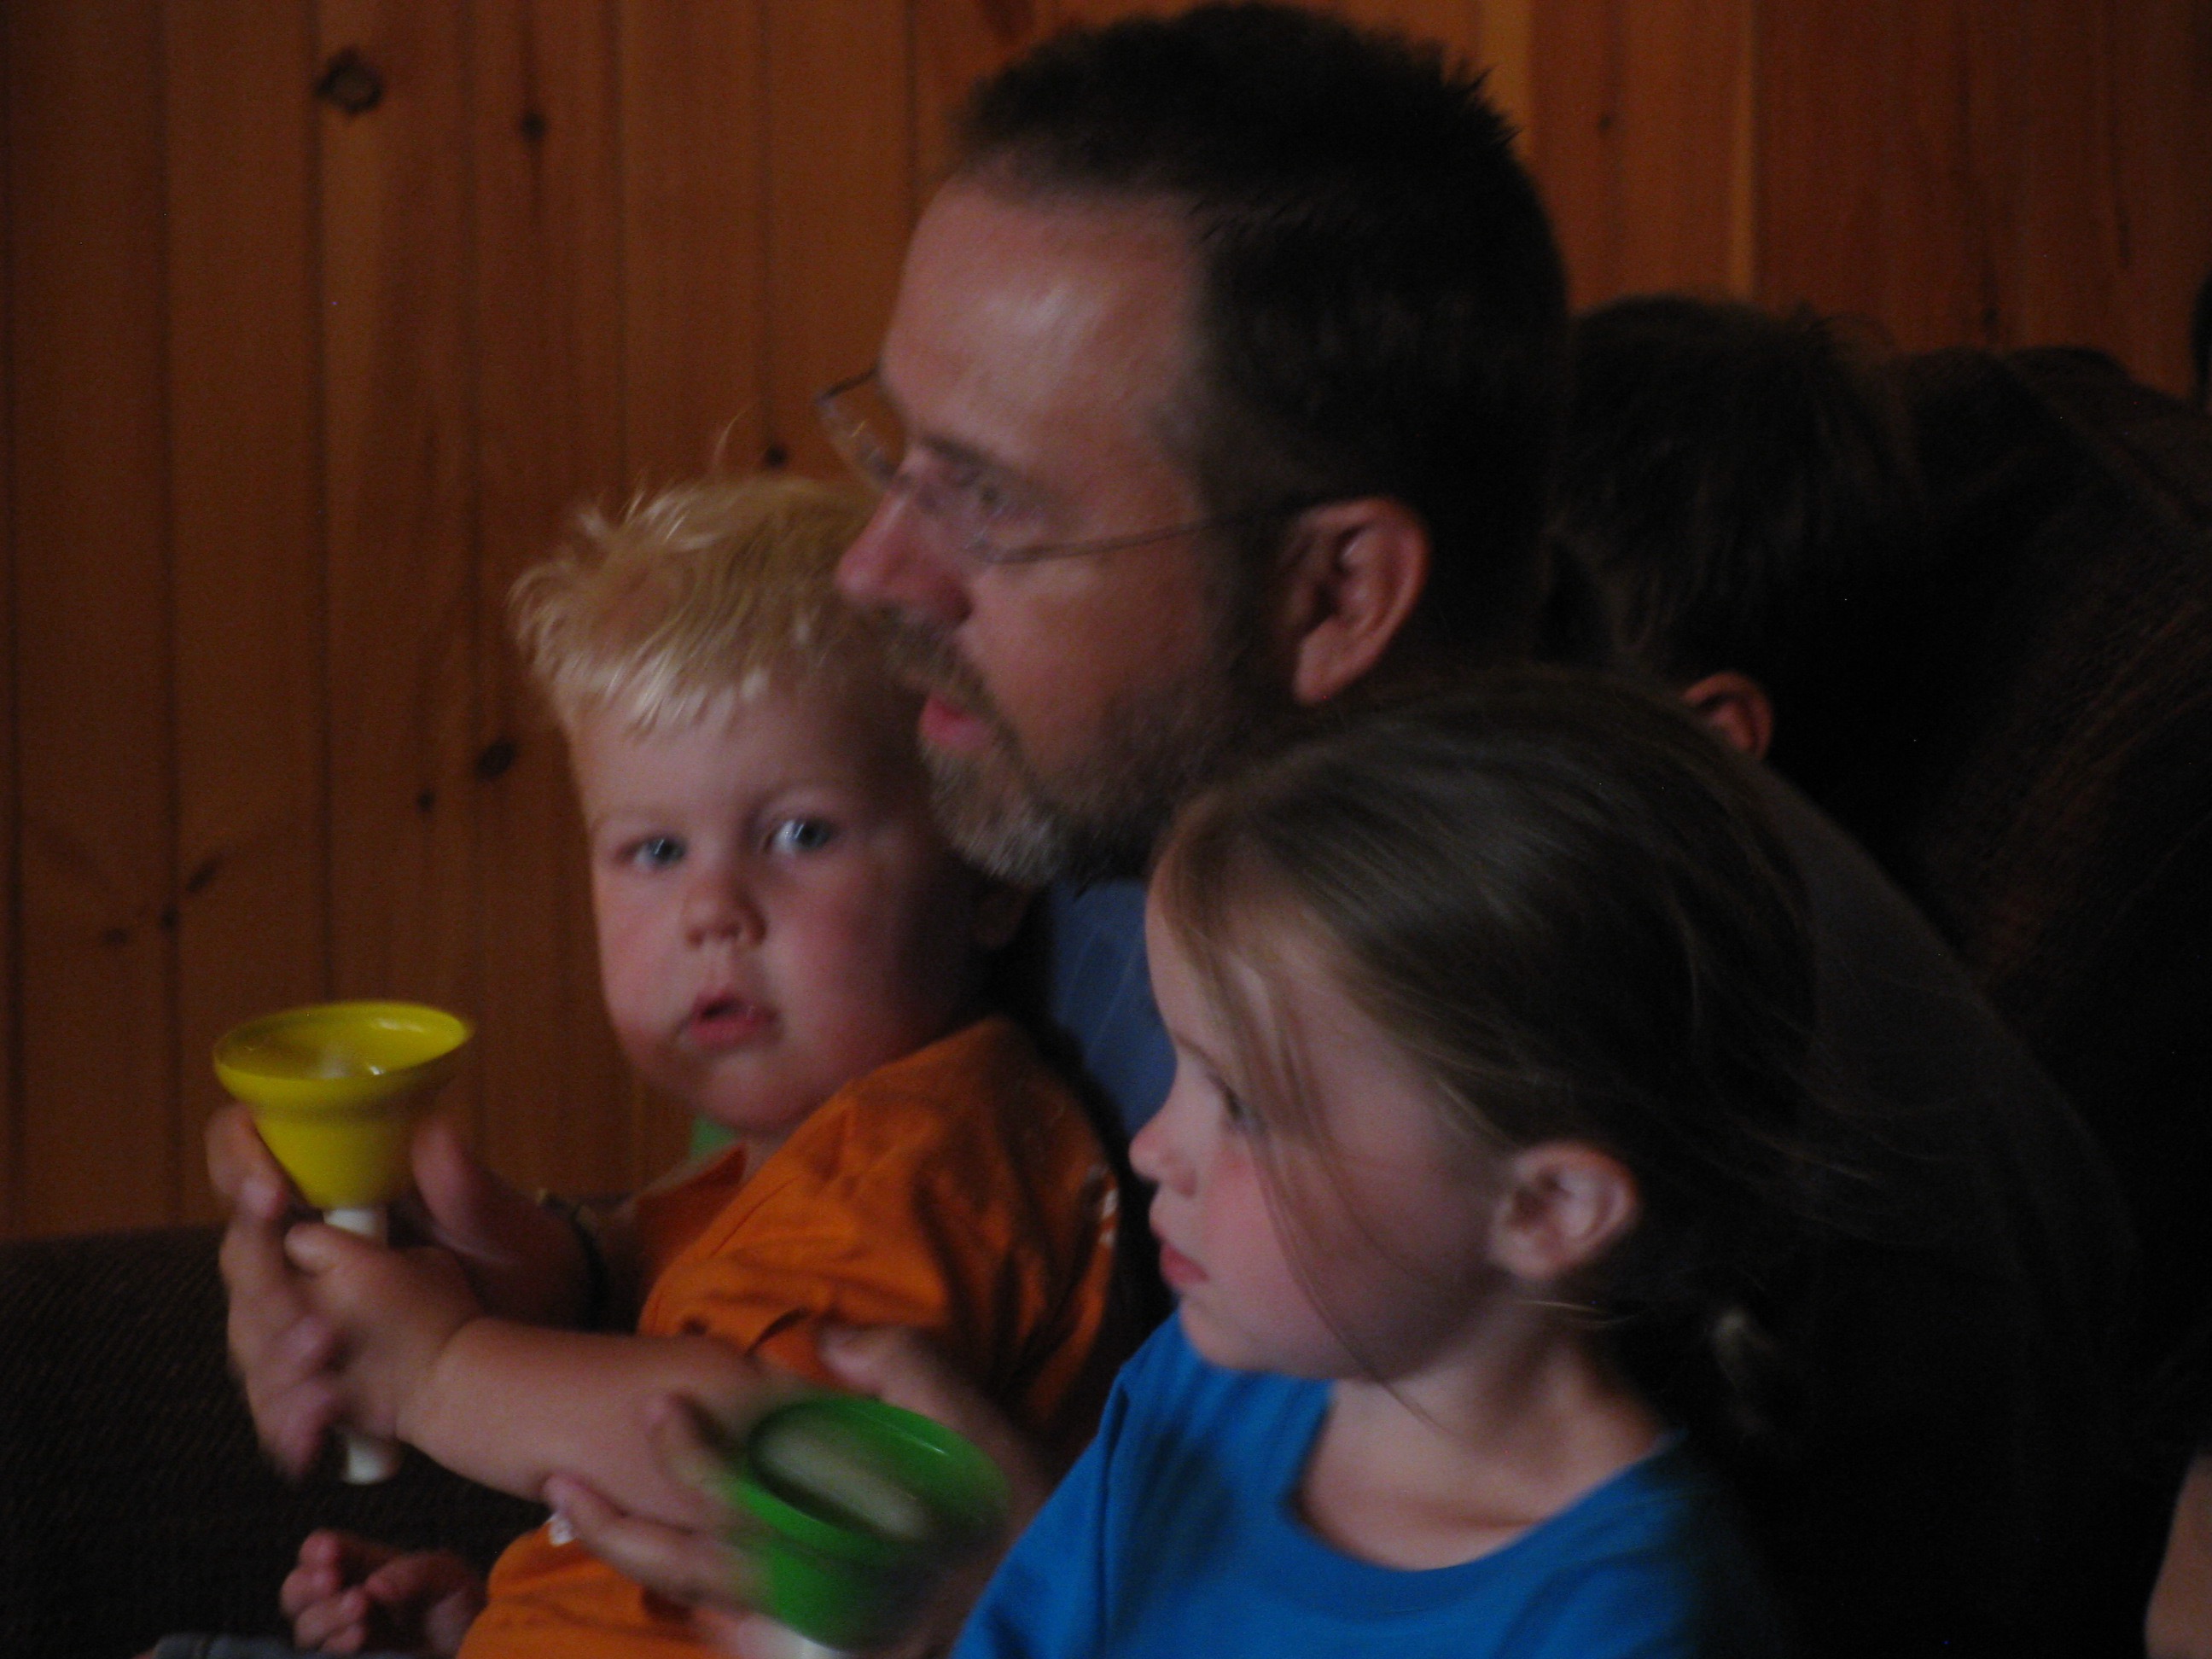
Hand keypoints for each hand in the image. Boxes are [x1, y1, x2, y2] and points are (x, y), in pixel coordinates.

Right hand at [210, 1102, 595, 1475]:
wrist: (546, 1326)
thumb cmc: (520, 1255)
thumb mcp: (498, 1221)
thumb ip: (463, 1186)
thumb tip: (435, 1131)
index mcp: (337, 1203)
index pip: (248, 1161)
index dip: (239, 1166)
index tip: (271, 1191)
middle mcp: (306, 1261)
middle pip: (243, 1266)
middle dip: (268, 1300)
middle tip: (322, 1334)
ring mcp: (303, 1320)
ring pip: (250, 1341)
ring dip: (278, 1371)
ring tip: (328, 1396)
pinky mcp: (315, 1379)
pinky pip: (276, 1404)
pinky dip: (290, 1425)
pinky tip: (316, 1443)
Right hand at [281, 1530, 485, 1655]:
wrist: (475, 1652)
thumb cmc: (460, 1609)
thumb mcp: (448, 1579)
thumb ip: (414, 1574)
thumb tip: (372, 1587)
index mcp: (364, 1567)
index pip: (321, 1552)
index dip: (318, 1550)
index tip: (331, 1552)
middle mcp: (345, 1602)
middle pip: (296, 1592)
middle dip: (307, 1585)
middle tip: (331, 1580)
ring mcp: (344, 1638)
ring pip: (305, 1629)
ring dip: (326, 1616)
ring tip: (360, 1608)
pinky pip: (320, 1658)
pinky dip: (335, 1647)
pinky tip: (358, 1639)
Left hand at [545, 1326, 1055, 1656]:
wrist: (1059, 1597)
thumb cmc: (1017, 1508)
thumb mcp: (974, 1419)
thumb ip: (898, 1365)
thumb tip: (824, 1336)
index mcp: (840, 1531)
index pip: (738, 1494)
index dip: (690, 1450)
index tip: (657, 1402)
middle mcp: (813, 1588)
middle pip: (690, 1569)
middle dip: (614, 1529)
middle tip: (556, 1485)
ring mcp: (817, 1626)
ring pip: (704, 1607)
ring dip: (638, 1566)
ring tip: (583, 1523)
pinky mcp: (832, 1645)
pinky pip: (747, 1634)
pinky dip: (703, 1608)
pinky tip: (676, 1579)